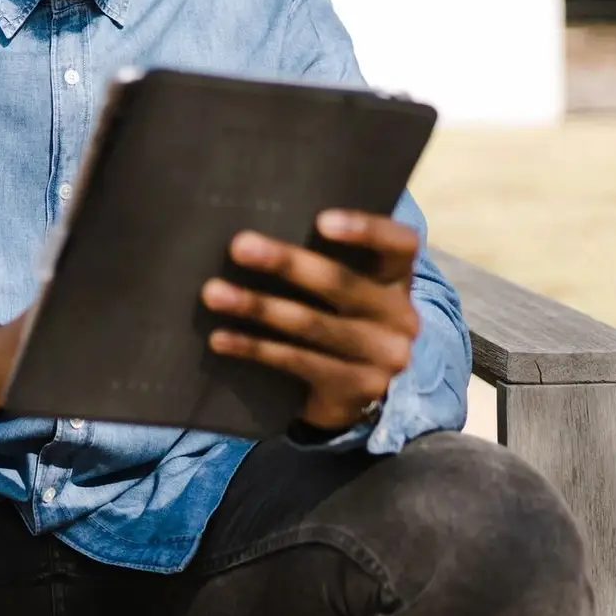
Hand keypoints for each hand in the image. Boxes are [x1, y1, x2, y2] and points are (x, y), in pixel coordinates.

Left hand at [200, 210, 420, 430]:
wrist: (350, 394)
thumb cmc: (337, 319)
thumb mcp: (345, 289)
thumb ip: (325, 258)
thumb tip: (254, 232)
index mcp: (398, 278)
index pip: (401, 243)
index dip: (367, 230)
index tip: (321, 221)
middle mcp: (401, 316)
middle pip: (342, 283)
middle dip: (286, 263)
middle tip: (239, 246)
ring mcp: (385, 356)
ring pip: (313, 325)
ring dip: (258, 306)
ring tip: (214, 293)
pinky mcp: (359, 387)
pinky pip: (298, 362)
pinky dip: (255, 347)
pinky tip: (221, 338)